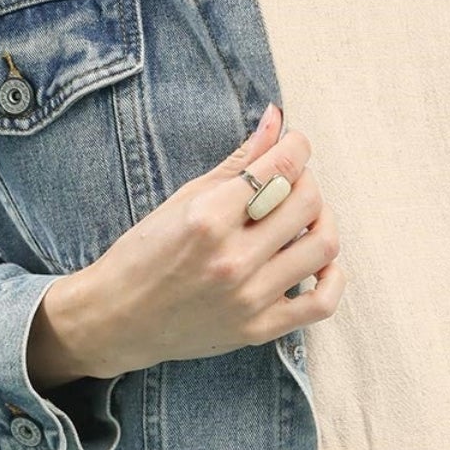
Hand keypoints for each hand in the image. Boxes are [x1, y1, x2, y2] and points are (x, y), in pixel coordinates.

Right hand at [27, 102, 345, 385]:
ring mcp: (249, 298)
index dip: (297, 146)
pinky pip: (321, 304)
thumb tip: (277, 119)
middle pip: (307, 201)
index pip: (281, 167)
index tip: (294, 145)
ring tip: (302, 220)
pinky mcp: (259, 330)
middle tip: (290, 183)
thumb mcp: (184, 199)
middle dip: (306, 181)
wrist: (117, 322)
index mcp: (208, 218)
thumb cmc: (144, 255)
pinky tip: (316, 263)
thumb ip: (238, 162)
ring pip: (322, 246)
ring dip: (322, 221)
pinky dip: (332, 278)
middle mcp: (232, 259)